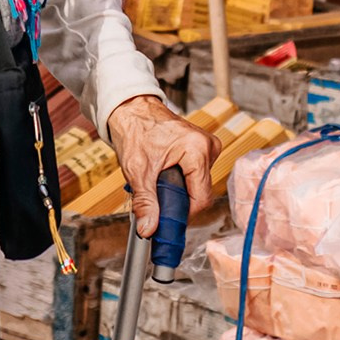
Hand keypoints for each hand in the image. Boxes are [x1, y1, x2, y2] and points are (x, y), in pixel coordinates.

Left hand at [104, 95, 219, 234]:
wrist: (131, 109)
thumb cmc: (134, 131)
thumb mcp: (138, 171)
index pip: (201, 198)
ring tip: (158, 177)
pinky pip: (196, 173)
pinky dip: (181, 177)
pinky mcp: (202, 147)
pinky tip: (165, 170)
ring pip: (198, 183)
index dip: (183, 212)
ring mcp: (207, 146)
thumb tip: (148, 229)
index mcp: (198, 150)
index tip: (166, 216)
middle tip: (156, 193)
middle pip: (201, 191)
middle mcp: (208, 146)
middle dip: (179, 199)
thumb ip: (145, 202)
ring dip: (179, 188)